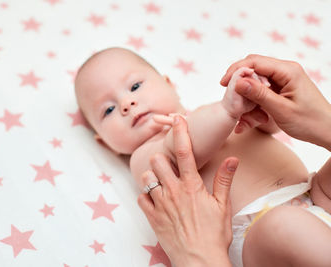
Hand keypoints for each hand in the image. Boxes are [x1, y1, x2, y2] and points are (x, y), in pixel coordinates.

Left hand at [138, 115, 237, 266]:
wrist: (199, 260)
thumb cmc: (214, 235)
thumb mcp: (223, 206)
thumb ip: (224, 180)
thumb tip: (233, 158)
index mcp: (192, 186)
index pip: (184, 152)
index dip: (180, 132)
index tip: (177, 119)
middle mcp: (173, 191)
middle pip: (157, 161)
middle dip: (161, 159)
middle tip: (168, 166)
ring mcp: (160, 204)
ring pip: (146, 177)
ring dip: (152, 177)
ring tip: (161, 183)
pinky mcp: (152, 217)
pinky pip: (141, 198)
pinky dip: (146, 196)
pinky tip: (155, 200)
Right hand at [221, 54, 330, 149]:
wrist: (327, 131)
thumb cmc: (309, 122)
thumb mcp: (281, 109)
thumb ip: (259, 94)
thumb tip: (238, 82)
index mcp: (288, 71)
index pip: (255, 61)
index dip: (236, 70)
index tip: (223, 84)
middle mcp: (285, 71)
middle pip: (254, 67)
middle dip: (239, 80)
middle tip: (228, 95)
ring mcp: (284, 79)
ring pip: (256, 79)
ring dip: (246, 92)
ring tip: (241, 109)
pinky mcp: (282, 88)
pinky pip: (262, 88)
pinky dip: (253, 98)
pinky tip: (248, 111)